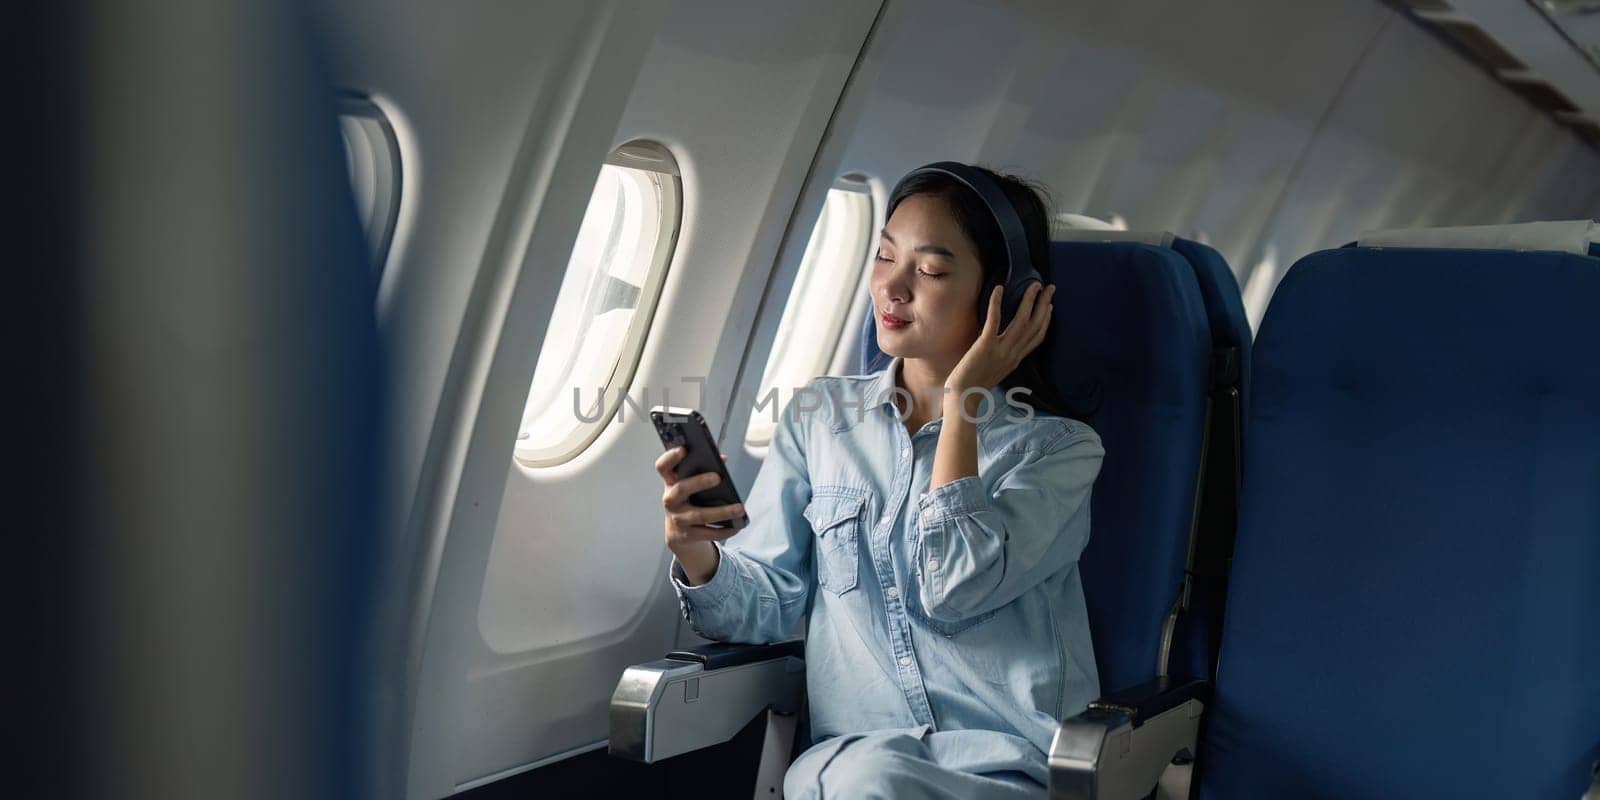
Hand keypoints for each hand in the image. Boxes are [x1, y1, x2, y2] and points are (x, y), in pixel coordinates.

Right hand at [655, 447, 741, 583]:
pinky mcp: (686, 535)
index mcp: (670, 483)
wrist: (678, 532)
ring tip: (740, 508)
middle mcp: (670, 500)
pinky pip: (707, 533)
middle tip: (717, 477)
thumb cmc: (688, 500)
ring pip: (699, 515)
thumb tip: (722, 459)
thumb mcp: (690, 485)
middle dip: (699, 482)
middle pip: (681, 489)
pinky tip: (737, 525)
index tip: (684, 449)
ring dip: (722, 512)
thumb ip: (702, 470)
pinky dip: (724, 530)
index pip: (663, 467)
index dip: (671, 457)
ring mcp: (677, 519)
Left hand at [944, 282, 1053, 397]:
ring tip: (1034, 285)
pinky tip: (999, 289)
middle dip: (1044, 305)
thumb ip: (1002, 356)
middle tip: (1050, 287)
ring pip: (1021, 321)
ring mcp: (1001, 350)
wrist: (962, 397)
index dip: (1046, 320)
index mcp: (1015, 360)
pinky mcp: (985, 346)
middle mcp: (1012, 354)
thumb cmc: (973, 384)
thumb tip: (1001, 342)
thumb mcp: (995, 370)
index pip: (1037, 338)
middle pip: (1035, 326)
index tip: (1050, 305)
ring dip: (1029, 300)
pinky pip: (995, 321)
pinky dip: (997, 303)